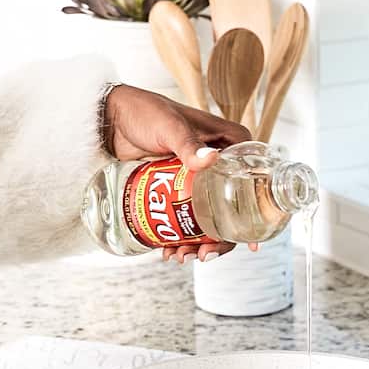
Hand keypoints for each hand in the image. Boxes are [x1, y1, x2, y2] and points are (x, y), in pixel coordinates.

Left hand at [104, 85, 255, 263]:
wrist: (112, 120)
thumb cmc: (145, 112)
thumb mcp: (170, 127)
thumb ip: (188, 143)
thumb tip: (210, 159)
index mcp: (231, 144)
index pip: (254, 182)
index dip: (256, 215)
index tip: (249, 242)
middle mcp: (221, 163)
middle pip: (232, 209)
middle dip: (220, 239)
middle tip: (204, 255)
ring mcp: (200, 180)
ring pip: (210, 218)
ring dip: (199, 243)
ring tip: (181, 256)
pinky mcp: (180, 190)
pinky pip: (188, 218)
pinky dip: (182, 237)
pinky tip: (169, 250)